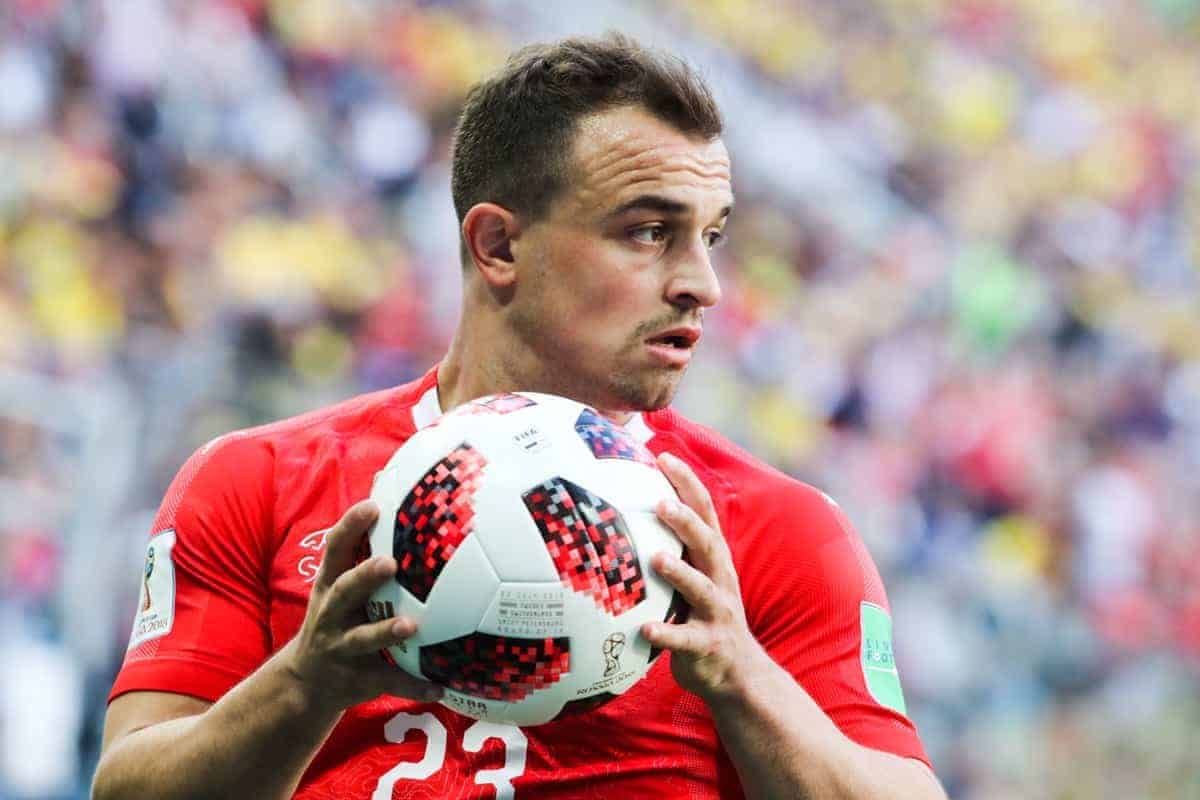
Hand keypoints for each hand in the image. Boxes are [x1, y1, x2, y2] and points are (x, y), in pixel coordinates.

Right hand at [280, 500, 442, 711]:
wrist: (304, 683)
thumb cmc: (336, 619)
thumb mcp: (337, 586)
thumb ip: (359, 550)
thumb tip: (389, 491)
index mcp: (331, 586)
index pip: (335, 550)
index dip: (350, 526)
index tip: (373, 506)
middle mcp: (332, 614)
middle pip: (344, 592)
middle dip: (364, 577)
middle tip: (389, 564)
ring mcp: (341, 648)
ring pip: (362, 639)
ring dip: (385, 632)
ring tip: (410, 626)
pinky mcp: (356, 680)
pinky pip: (388, 682)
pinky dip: (413, 685)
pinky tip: (440, 687)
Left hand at [641, 453, 761, 701]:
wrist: (738, 673)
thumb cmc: (702, 615)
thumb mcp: (695, 576)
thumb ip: (671, 546)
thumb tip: (623, 511)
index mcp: (713, 558)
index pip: (704, 511)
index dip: (686, 482)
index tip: (661, 456)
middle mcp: (719, 578)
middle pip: (706, 542)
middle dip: (686, 521)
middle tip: (660, 503)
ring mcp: (716, 612)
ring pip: (700, 588)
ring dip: (679, 572)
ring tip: (656, 559)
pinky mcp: (707, 645)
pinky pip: (685, 640)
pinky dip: (666, 634)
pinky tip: (645, 629)